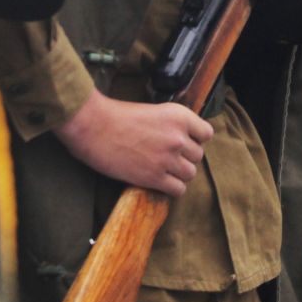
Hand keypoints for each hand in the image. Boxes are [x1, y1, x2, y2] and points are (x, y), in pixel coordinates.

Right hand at [54, 91, 214, 197]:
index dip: (195, 140)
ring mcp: (168, 158)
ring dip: (178, 174)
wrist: (94, 126)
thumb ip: (172, 125)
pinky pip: (178, 190)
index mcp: (179, 116)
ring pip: (190, 174)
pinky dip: (171, 189)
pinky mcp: (155, 177)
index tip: (182, 143)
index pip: (206, 134)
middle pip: (198, 156)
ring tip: (162, 171)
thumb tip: (184, 140)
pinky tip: (159, 182)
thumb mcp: (154, 111)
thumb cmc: (117, 116)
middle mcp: (178, 137)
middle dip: (184, 158)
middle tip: (167, 158)